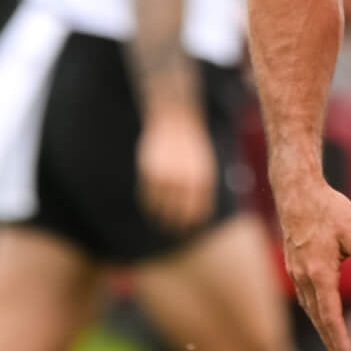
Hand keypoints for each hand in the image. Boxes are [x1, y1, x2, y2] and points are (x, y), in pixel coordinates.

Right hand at [136, 113, 218, 233]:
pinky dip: (147, 205)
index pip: (198, 211)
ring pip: (161, 207)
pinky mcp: (150, 172)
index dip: (192, 223)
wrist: (177, 120)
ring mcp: (167, 177)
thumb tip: (199, 213)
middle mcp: (185, 181)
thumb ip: (201, 188)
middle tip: (171, 229)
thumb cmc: (192, 146)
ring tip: (158, 222)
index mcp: (203, 179)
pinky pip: (147, 196)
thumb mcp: (203, 165)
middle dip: (175, 224)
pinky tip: (149, 208)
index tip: (187, 229)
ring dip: (159, 217)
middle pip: (179, 213)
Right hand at [274, 172, 350, 350]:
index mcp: (320, 273)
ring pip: (310, 308)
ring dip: (322, 329)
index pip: (330, 316)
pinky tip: (321, 314)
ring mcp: (296, 272)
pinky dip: (314, 312)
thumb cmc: (329, 209)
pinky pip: (305, 296)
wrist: (297, 191)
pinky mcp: (294, 264)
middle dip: (330, 343)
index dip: (339, 341)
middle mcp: (304, 277)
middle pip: (318, 319)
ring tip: (334, 347)